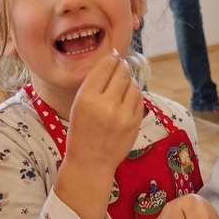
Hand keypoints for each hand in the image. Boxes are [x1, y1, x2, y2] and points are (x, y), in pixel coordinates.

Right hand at [66, 50, 143, 176]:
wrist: (91, 162)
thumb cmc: (81, 132)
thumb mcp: (78, 105)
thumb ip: (93, 84)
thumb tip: (113, 61)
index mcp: (87, 98)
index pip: (104, 67)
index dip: (111, 58)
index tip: (114, 55)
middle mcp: (106, 105)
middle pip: (121, 73)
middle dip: (122, 67)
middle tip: (121, 66)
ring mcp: (124, 115)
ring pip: (133, 85)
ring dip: (129, 81)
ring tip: (123, 85)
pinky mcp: (135, 123)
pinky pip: (139, 100)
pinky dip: (135, 95)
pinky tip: (128, 99)